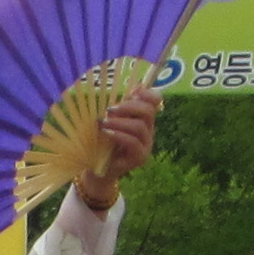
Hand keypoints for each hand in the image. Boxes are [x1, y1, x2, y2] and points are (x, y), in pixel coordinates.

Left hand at [72, 86, 161, 207]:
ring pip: (140, 127)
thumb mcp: (110, 120)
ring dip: (119, 122)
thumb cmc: (102, 141)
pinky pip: (133, 142)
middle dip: (128, 107)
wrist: (97, 169)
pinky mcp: (140, 157)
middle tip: (109, 110)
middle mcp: (148, 130)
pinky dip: (118, 135)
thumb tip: (136, 85)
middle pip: (148, 111)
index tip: (131, 93)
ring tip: (104, 123)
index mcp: (143, 118)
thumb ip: (121, 106)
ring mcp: (146, 145)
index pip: (156, 101)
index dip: (147, 93)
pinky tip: (106, 133)